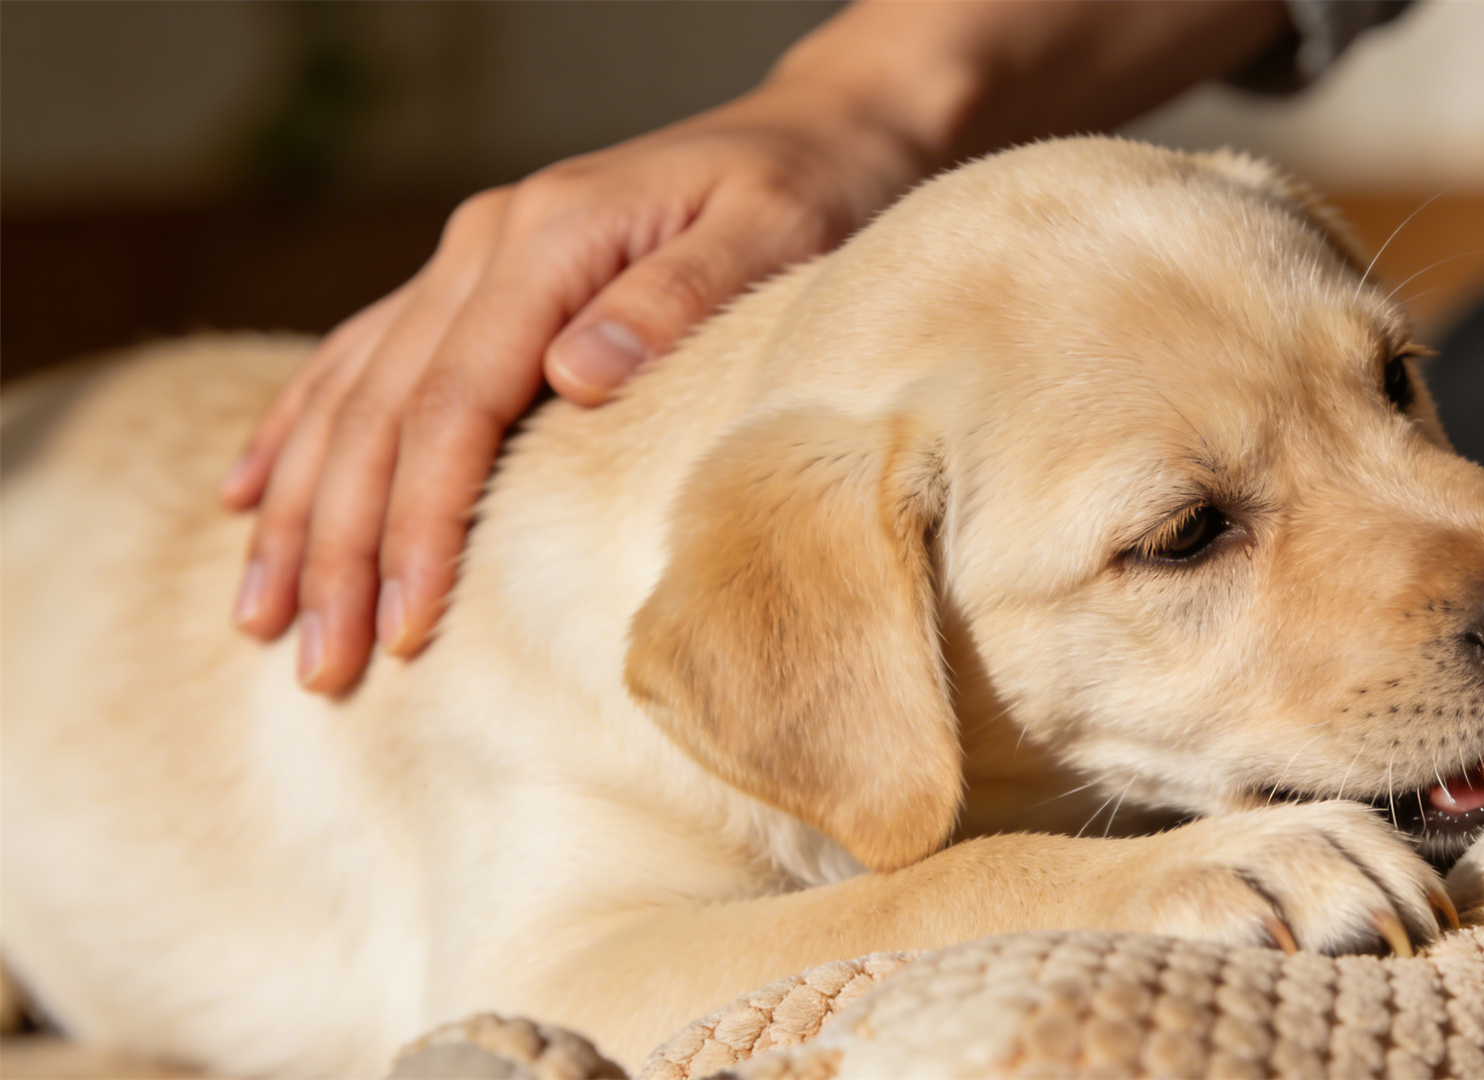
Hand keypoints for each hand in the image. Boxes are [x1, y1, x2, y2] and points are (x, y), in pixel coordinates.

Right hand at [219, 78, 930, 692]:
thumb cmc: (809, 193)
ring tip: (260, 617)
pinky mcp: (474, 273)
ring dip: (301, 508)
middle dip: (342, 544)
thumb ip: (675, 299)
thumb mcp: (771, 233)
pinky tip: (251, 496)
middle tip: (320, 664)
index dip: (420, 516)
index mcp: (550, 236)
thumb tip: (574, 374)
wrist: (816, 130)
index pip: (457, 399)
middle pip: (385, 410)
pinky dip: (300, 429)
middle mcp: (486, 240)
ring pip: (352, 392)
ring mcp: (469, 253)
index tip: (405, 620)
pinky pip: (360, 356)